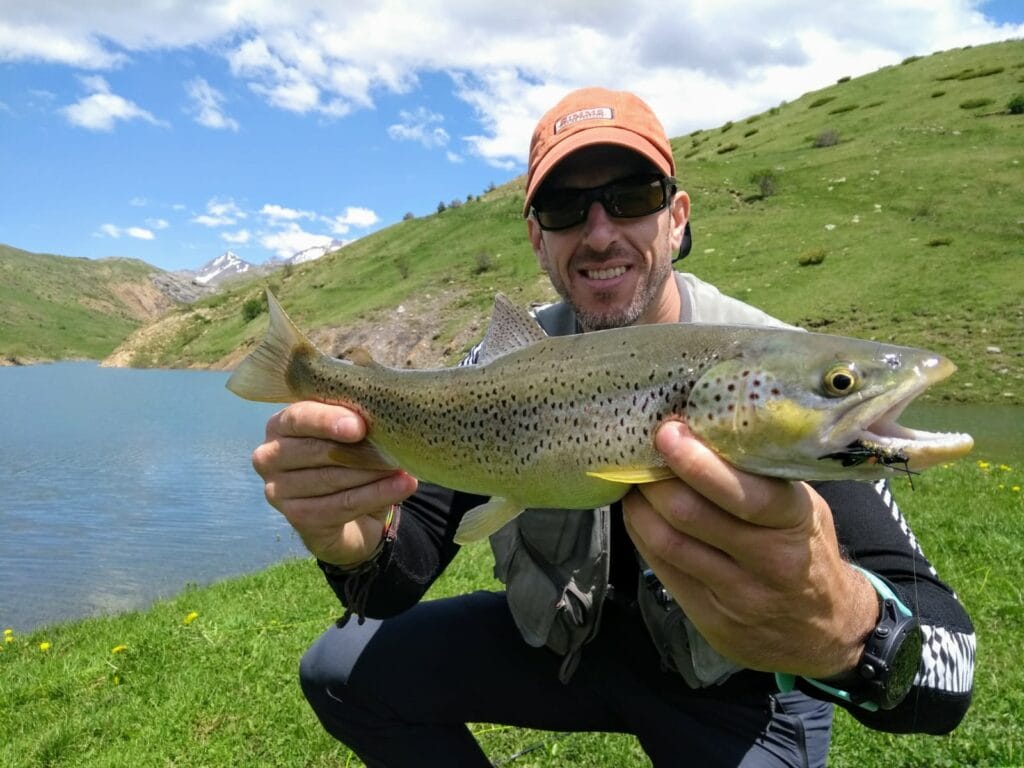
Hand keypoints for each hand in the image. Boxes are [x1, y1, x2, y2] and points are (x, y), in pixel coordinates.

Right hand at [252, 400, 417, 566]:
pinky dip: (375, 495)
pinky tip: (402, 487)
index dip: (328, 421)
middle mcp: (269, 456)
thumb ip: (356, 419)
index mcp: (281, 425)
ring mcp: (277, 490)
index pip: (300, 418)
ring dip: (372, 474)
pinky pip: (339, 506)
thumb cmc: (350, 461)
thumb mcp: (351, 435)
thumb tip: (384, 408)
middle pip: (316, 451)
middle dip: (360, 450)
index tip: (359, 427)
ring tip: (403, 468)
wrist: (352, 515)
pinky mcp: (295, 518)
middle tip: (394, 450)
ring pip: (331, 479)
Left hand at [623, 421, 877, 677]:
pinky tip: (639, 511)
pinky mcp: (708, 618)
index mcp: (797, 524)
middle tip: (639, 450)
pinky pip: (661, 567)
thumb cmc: (807, 550)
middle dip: (656, 478)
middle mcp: (768, 563)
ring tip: (633, 478)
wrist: (825, 631)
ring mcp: (736, 596)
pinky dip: (642, 532)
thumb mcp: (805, 508)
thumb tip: (705, 430)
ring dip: (640, 504)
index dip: (697, 464)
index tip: (669, 433)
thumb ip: (762, 477)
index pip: (744, 495)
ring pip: (668, 542)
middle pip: (691, 515)